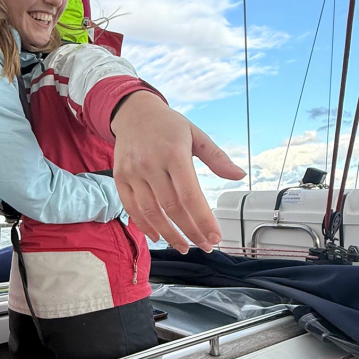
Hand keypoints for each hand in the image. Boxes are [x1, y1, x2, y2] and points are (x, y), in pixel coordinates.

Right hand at [111, 92, 245, 251]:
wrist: (133, 112)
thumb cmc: (168, 125)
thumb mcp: (196, 134)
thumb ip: (217, 157)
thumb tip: (239, 175)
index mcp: (174, 153)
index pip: (190, 196)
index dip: (203, 220)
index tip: (215, 236)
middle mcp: (151, 163)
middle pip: (172, 208)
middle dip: (190, 232)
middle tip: (205, 245)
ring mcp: (133, 172)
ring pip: (151, 212)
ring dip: (169, 234)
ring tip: (183, 246)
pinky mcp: (120, 177)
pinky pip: (131, 207)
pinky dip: (144, 225)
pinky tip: (158, 236)